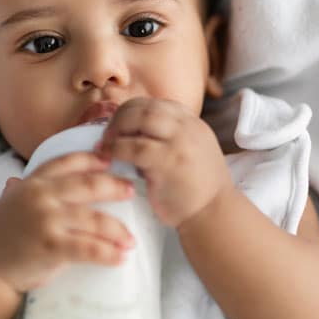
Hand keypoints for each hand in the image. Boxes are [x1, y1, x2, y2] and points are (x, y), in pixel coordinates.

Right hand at [0, 152, 136, 292]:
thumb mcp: (5, 206)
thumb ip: (17, 193)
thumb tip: (14, 181)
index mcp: (32, 184)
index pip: (66, 162)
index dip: (91, 159)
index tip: (109, 160)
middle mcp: (41, 196)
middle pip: (89, 185)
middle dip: (114, 186)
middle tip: (132, 191)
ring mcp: (47, 220)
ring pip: (94, 219)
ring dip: (118, 230)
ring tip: (130, 239)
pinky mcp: (52, 247)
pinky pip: (90, 248)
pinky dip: (108, 253)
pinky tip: (120, 257)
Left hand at [94, 97, 231, 228]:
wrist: (214, 214)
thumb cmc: (196, 189)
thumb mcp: (190, 152)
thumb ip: (169, 138)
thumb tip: (131, 132)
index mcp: (192, 123)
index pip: (156, 104)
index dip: (132, 110)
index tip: (118, 124)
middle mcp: (188, 127)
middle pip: (146, 107)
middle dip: (120, 116)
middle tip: (107, 134)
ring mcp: (180, 142)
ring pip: (140, 119)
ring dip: (116, 129)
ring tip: (104, 144)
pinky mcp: (169, 161)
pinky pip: (135, 147)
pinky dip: (116, 149)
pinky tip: (107, 156)